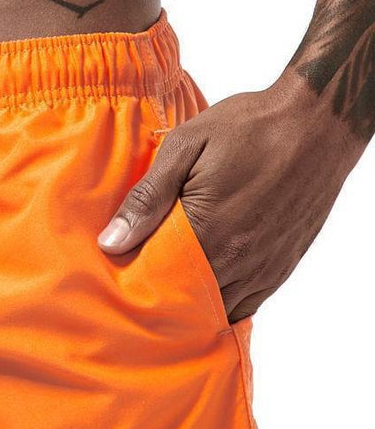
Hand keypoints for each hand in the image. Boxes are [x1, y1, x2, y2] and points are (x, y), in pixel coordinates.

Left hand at [98, 77, 362, 322]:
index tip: (119, 282)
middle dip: (161, 300)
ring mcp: (263, 267)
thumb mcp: (185, 147)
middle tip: (140, 289)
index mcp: (207, 233)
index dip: (136, 287)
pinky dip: (223, 303)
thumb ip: (146, 198)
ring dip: (193, 305)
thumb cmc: (248, 128)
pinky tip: (206, 292)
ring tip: (169, 294)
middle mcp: (237, 260)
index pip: (158, 283)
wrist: (318, 121)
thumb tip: (110, 243)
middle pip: (186, 303)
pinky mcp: (282, 265)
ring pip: (217, 308)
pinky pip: (247, 303)